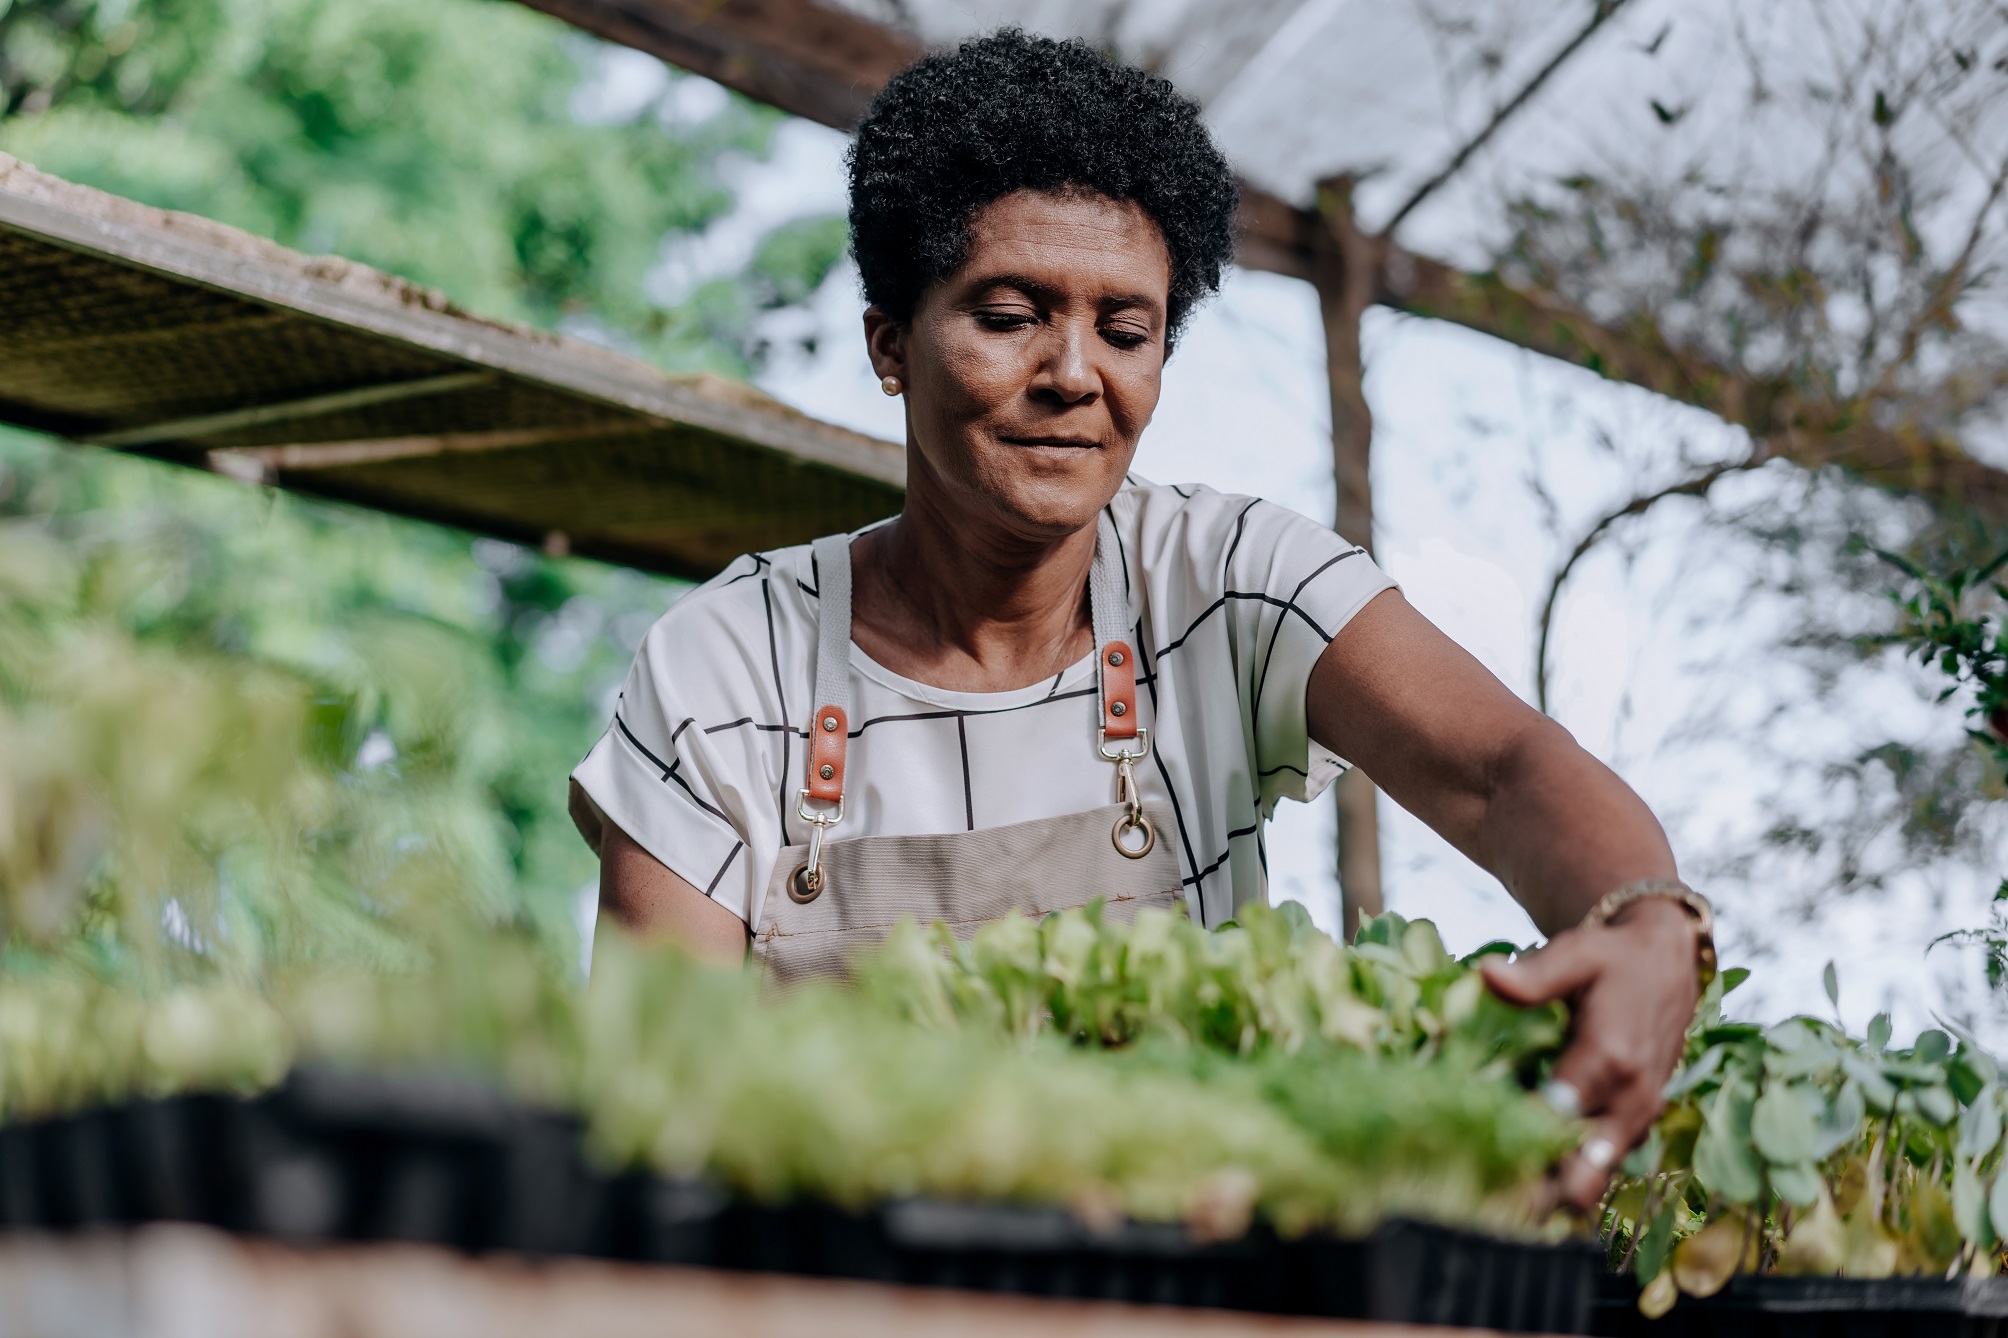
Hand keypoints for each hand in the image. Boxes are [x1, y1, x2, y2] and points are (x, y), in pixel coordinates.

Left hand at [1480, 898, 1699, 1211]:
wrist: (1667, 964)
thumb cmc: (1613, 959)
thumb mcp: (1575, 954)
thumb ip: (1534, 974)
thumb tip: (1486, 976)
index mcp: (1612, 1059)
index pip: (1560, 1118)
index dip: (1517, 1144)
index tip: (1471, 1159)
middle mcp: (1631, 1099)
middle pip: (1584, 1168)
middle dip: (1536, 1190)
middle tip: (1482, 1201)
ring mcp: (1638, 1117)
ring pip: (1596, 1176)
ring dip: (1551, 1191)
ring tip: (1496, 1202)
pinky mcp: (1636, 1124)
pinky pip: (1603, 1165)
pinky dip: (1569, 1177)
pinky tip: (1525, 1184)